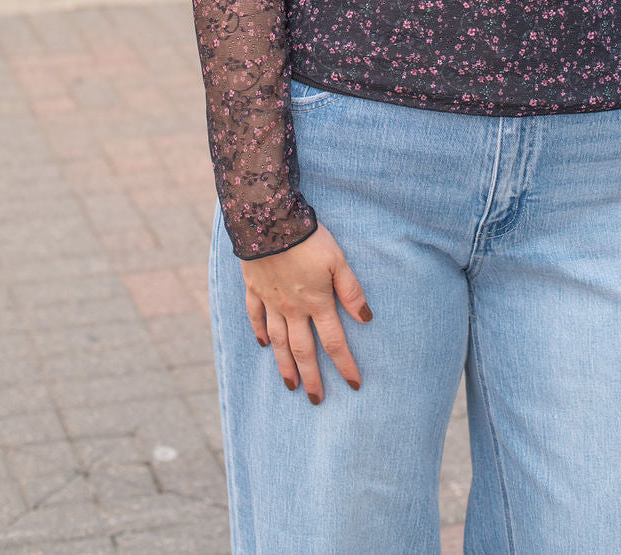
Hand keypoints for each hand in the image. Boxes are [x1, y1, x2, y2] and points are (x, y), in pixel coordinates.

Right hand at [241, 222, 372, 403]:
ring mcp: (271, 300)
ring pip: (278, 341)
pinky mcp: (254, 289)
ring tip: (291, 385)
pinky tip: (262, 345)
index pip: (334, 342)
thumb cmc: (309, 239)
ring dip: (285, 365)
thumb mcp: (339, 260)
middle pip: (303, 350)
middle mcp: (293, 308)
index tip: (354, 385)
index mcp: (317, 302)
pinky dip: (259, 332)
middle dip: (312, 377)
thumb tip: (366, 319)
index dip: (345, 364)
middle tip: (316, 400)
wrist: (270, 220)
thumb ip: (351, 291)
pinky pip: (255, 316)